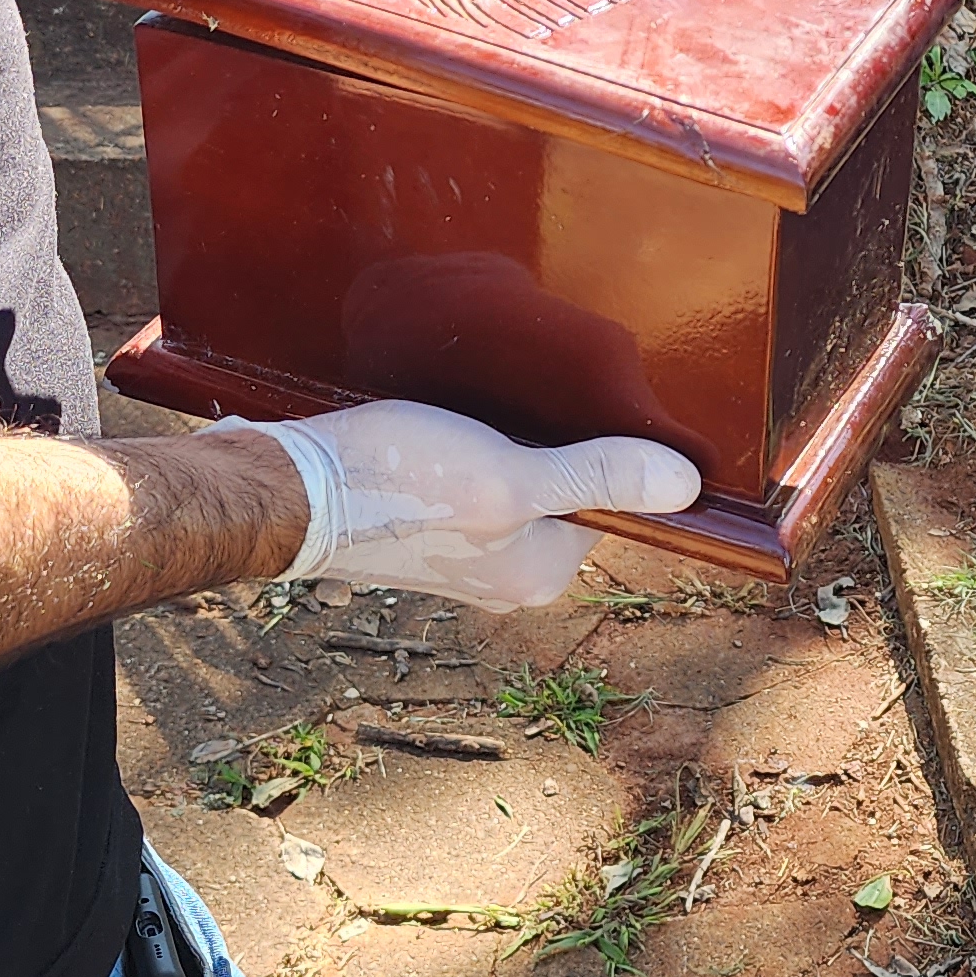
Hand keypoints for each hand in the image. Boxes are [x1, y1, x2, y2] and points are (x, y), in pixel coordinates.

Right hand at [244, 402, 701, 609]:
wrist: (288, 489)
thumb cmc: (396, 484)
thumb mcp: (510, 476)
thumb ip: (597, 477)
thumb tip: (687, 486)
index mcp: (539, 576)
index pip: (609, 504)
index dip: (603, 450)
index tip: (575, 409)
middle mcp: (507, 576)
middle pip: (566, 492)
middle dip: (556, 443)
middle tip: (523, 401)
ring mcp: (466, 552)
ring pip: (521, 482)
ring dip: (514, 440)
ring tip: (486, 407)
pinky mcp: (429, 523)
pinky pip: (479, 481)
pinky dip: (477, 447)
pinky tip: (455, 416)